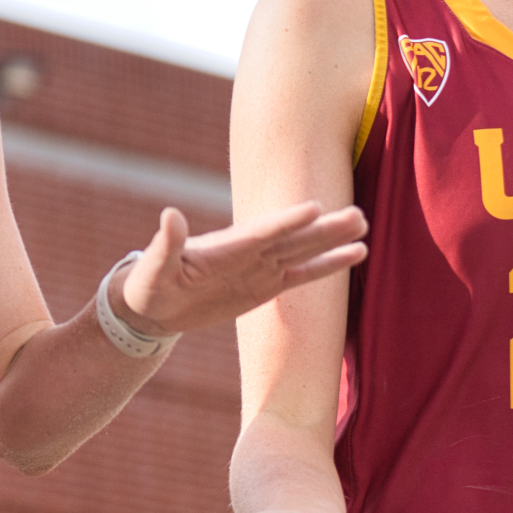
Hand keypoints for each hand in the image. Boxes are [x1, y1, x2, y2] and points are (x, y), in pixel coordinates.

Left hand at [114, 201, 365, 336]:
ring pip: (303, 251)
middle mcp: (249, 252)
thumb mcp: (153, 267)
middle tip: (357, 215)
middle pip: (292, 239)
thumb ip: (166, 243)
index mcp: (225, 247)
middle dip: (323, 229)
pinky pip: (303, 275)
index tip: (314, 208)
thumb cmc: (149, 283)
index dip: (286, 222)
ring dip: (332, 240)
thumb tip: (169, 214)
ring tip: (363, 224)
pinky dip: (328, 265)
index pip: (261, 233)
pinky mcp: (267, 286)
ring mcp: (261, 267)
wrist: (155, 304)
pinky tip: (356, 254)